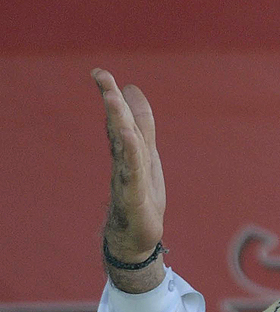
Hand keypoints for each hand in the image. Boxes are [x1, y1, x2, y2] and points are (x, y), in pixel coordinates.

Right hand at [93, 69, 166, 290]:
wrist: (137, 239)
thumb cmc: (142, 195)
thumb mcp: (147, 155)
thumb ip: (142, 126)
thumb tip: (134, 91)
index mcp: (128, 152)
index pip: (120, 120)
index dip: (112, 96)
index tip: (100, 73)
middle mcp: (124, 162)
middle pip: (117, 127)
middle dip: (111, 100)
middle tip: (100, 75)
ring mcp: (127, 179)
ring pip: (123, 146)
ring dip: (118, 122)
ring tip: (112, 98)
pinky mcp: (134, 197)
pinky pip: (132, 172)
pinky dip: (130, 154)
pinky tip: (129, 136)